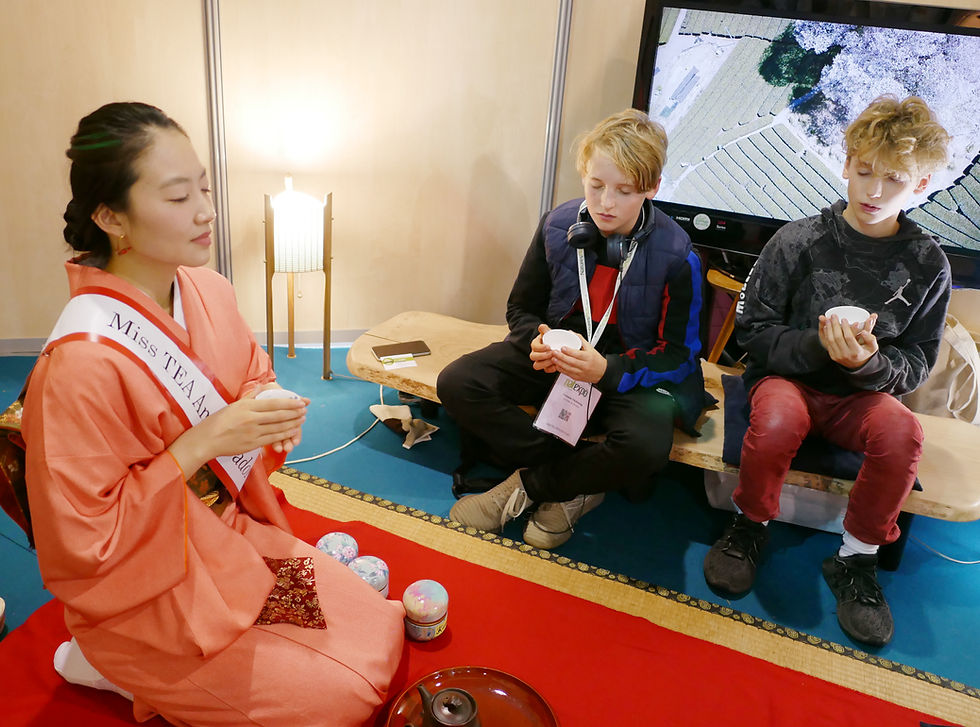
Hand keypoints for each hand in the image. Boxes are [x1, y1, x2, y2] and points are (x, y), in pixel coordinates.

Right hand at [168, 385, 308, 473]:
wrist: (206, 441)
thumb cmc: (218, 421)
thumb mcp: (233, 405)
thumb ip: (251, 397)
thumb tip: (263, 387)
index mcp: (246, 406)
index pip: (274, 403)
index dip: (290, 402)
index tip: (301, 401)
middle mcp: (251, 419)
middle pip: (279, 415)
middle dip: (295, 412)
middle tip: (305, 410)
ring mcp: (253, 432)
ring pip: (278, 427)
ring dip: (293, 423)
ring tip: (302, 419)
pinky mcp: (252, 444)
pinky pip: (273, 439)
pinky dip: (284, 434)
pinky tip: (292, 431)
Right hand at [530, 324, 558, 372]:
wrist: (560, 346)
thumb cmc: (554, 339)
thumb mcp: (549, 333)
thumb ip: (545, 330)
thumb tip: (541, 326)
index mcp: (535, 344)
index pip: (534, 347)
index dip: (541, 347)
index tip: (549, 346)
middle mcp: (535, 353)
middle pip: (533, 357)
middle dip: (542, 355)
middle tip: (552, 353)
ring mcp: (539, 361)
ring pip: (537, 365)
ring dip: (545, 363)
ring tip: (554, 360)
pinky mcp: (545, 367)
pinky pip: (545, 370)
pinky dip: (551, 368)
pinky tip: (557, 365)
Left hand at [550, 336, 606, 383]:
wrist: (602, 372)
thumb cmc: (596, 360)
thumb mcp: (590, 348)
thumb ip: (580, 340)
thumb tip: (571, 333)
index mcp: (588, 357)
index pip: (577, 354)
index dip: (569, 351)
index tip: (562, 347)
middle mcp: (584, 365)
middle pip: (571, 361)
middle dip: (561, 357)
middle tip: (554, 352)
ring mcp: (581, 372)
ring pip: (568, 368)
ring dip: (559, 363)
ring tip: (553, 359)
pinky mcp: (577, 377)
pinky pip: (568, 373)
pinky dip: (561, 369)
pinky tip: (557, 365)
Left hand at [818, 313, 878, 368]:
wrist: (858, 365)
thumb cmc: (865, 352)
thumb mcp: (873, 347)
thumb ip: (871, 339)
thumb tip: (864, 332)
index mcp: (856, 352)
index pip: (849, 337)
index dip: (845, 327)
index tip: (844, 319)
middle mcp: (846, 355)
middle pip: (837, 338)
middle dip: (835, 325)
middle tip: (834, 316)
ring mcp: (838, 356)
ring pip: (831, 340)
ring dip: (828, 328)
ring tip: (828, 320)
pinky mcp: (833, 356)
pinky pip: (828, 344)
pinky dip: (826, 334)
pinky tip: (826, 327)